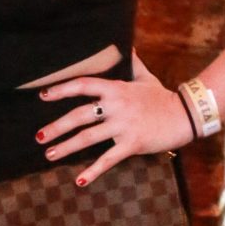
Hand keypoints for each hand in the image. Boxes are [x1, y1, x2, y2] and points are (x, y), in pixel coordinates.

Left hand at [35, 52, 193, 184]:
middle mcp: (116, 106)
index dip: (62, 89)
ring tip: (49, 154)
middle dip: (57, 126)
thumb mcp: (145, 77)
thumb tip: (128, 44)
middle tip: (39, 136)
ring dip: (67, 147)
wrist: (185, 115)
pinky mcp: (132, 143)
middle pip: (80, 115)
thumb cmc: (163, 97)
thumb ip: (132, 63)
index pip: (83, 85)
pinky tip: (79, 181)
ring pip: (89, 137)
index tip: (44, 95)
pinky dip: (93, 171)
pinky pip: (108, 159)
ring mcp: (123, 125)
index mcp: (116, 89)